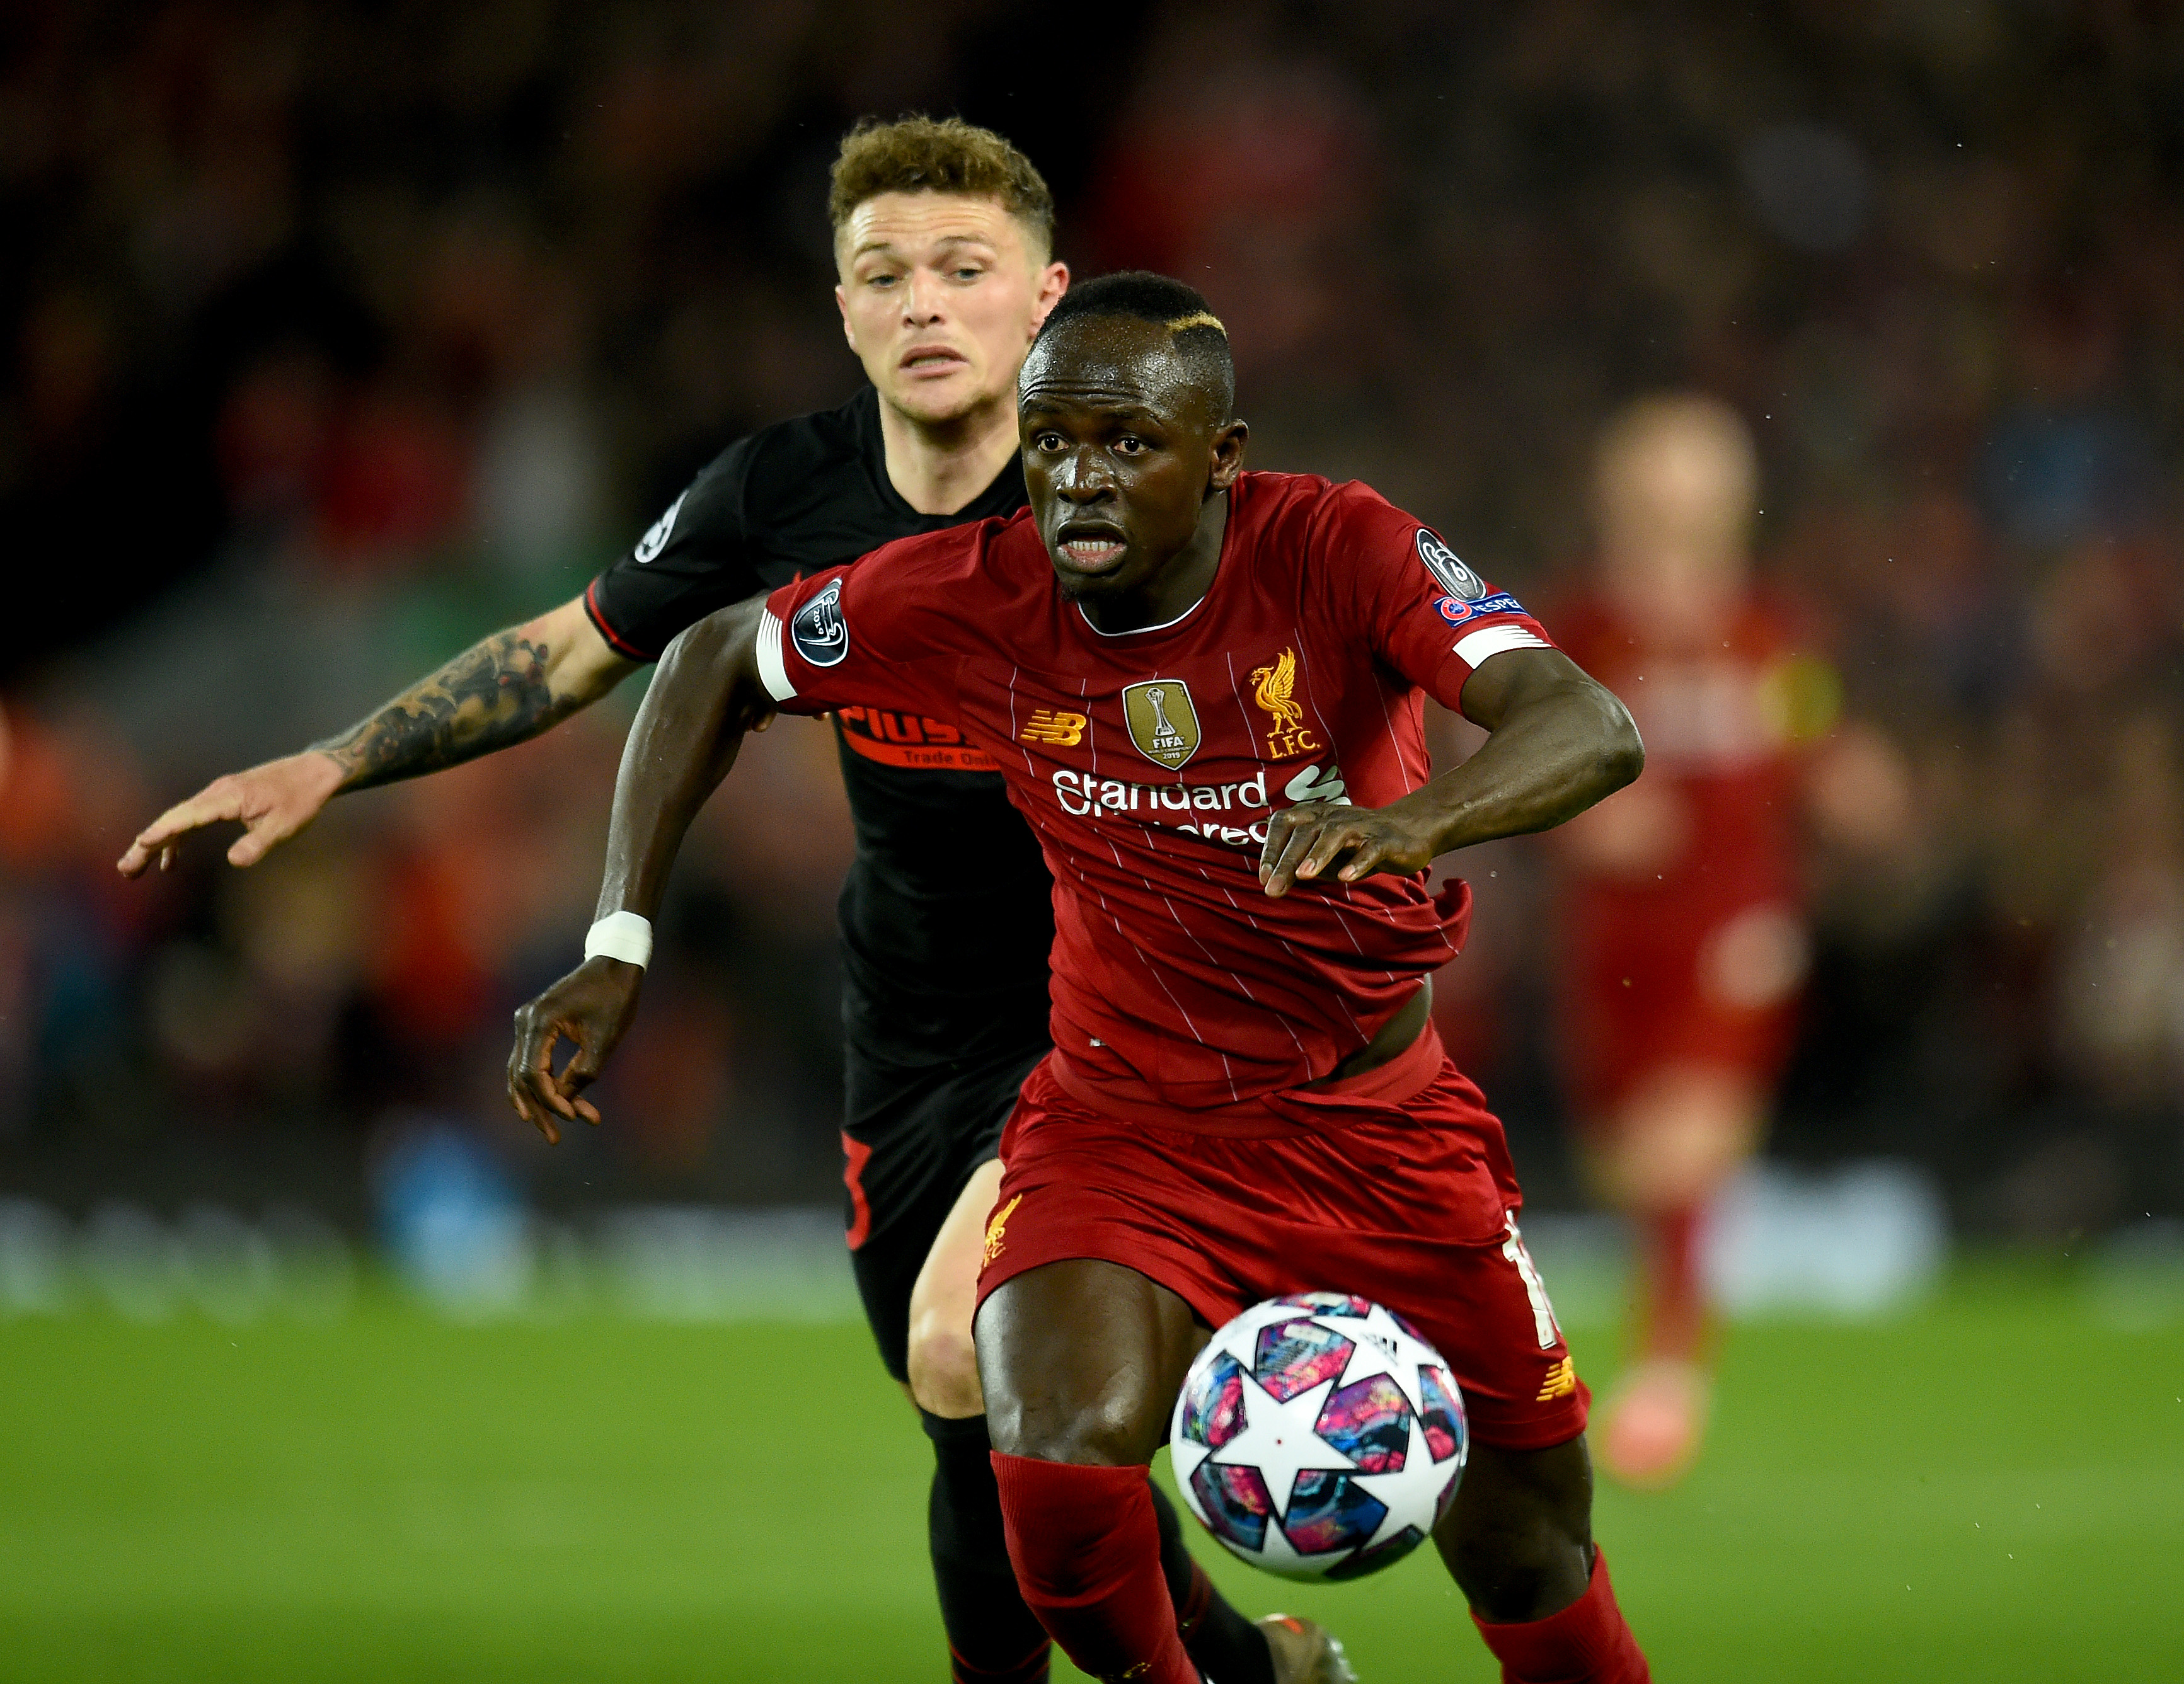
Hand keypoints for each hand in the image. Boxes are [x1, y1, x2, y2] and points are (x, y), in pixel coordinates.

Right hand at [116, 752, 344, 876]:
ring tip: (136, 870)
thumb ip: (259, 843)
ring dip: (157, 843)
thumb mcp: (285, 826)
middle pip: (173, 819)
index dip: (163, 833)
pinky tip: (172, 861)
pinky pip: (192, 820)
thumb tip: (235, 861)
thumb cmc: (301, 800)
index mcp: (228, 798)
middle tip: (126, 870)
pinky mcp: (223, 800)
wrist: (313, 773)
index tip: (141, 845)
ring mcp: (217, 795)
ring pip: (179, 820)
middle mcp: (216, 794)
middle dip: (147, 845)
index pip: (187, 817)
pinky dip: (178, 838)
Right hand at [507, 956, 643, 1143]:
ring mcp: (526, 1023)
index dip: (550, 1100)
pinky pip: (530, 1061)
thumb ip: (583, 1073)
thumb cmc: (614, 997)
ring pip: (521, 1072)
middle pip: (521, 1077)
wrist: (613, 964)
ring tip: (553, 1129)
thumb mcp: (604, 1038)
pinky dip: (541, 1084)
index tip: (572, 1117)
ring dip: (538, 1101)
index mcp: (539, 1023)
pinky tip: (554, 1104)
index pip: (533, 1074)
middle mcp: (525, 1023)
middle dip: (539, 1110)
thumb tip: (566, 1103)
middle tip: (555, 1138)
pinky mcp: (535, 1026)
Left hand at [1259, 800, 1439, 897]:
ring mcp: (1361, 827)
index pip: (1285, 823)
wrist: (1408, 832)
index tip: (1264, 876)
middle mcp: (1334, 817)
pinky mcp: (1385, 841)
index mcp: (1316, 816)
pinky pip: (1370, 850)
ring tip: (1304, 875)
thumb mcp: (1325, 856)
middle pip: (1306, 833)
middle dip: (1287, 860)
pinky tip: (1346, 878)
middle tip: (1273, 888)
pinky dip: (1358, 863)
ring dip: (1318, 854)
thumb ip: (1302, 864)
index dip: (1271, 848)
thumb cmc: (1357, 846)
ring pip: (1335, 835)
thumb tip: (1274, 881)